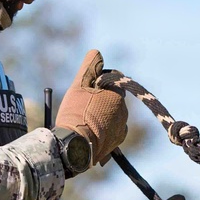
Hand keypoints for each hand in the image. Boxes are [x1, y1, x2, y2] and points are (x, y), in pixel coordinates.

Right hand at [55, 50, 128, 165]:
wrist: (76, 147)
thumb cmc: (76, 114)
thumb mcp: (78, 85)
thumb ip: (89, 67)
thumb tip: (97, 52)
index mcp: (117, 94)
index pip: (111, 80)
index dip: (97, 82)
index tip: (85, 90)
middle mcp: (123, 111)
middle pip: (111, 99)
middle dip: (100, 100)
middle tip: (81, 107)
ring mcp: (121, 128)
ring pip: (111, 115)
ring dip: (101, 115)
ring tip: (84, 122)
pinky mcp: (116, 142)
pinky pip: (111, 131)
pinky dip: (103, 130)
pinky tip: (90, 132)